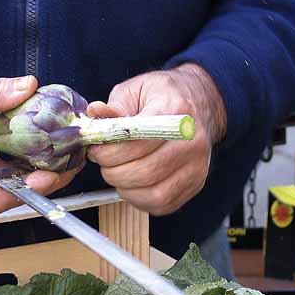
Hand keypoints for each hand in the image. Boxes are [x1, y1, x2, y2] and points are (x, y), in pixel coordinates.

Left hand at [87, 64, 226, 214]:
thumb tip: (95, 112)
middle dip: (114, 172)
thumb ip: (114, 106)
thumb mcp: (136, 90)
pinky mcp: (196, 183)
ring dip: (125, 188)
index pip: (138, 142)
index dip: (110, 151)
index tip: (97, 150)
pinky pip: (163, 204)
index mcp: (175, 111)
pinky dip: (140, 199)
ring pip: (154, 193)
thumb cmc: (164, 96)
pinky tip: (133, 185)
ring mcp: (197, 165)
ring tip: (118, 173)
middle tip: (105, 163)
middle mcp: (192, 141)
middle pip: (145, 171)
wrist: (200, 103)